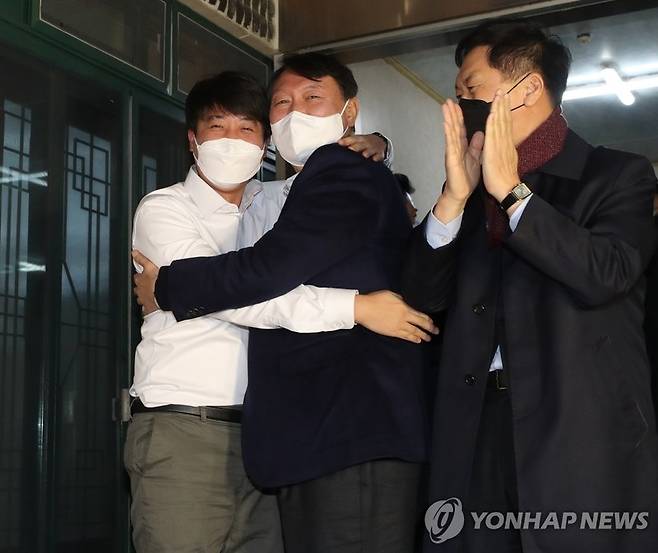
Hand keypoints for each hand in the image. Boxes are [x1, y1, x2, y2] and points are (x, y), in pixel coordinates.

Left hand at [132, 250, 159, 315]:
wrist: (164, 292)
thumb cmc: (158, 279)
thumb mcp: (149, 266)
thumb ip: (141, 259)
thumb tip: (133, 252)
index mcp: (141, 280)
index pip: (137, 278)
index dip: (139, 277)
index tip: (141, 277)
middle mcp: (140, 290)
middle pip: (137, 289)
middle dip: (140, 288)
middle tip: (145, 288)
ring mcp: (144, 299)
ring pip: (140, 299)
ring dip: (143, 298)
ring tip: (147, 298)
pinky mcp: (148, 307)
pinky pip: (146, 310)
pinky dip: (146, 310)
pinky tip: (148, 311)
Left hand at [338, 134, 387, 161]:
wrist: (380, 143)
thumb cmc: (366, 143)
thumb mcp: (358, 139)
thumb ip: (348, 141)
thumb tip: (338, 143)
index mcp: (360, 139)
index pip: (352, 139)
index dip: (346, 141)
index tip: (340, 143)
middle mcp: (367, 143)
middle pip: (360, 145)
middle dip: (356, 147)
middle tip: (350, 149)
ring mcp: (373, 149)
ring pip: (369, 150)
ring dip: (366, 153)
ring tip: (364, 155)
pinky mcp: (379, 155)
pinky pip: (378, 156)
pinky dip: (376, 158)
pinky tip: (373, 159)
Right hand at [354, 290, 438, 343]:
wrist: (365, 309)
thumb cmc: (375, 300)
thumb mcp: (391, 294)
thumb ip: (400, 299)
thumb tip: (404, 302)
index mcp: (404, 308)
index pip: (420, 315)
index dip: (428, 320)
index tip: (432, 322)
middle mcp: (403, 318)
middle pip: (420, 324)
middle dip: (429, 329)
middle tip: (436, 332)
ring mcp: (397, 326)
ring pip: (413, 332)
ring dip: (422, 335)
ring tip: (428, 338)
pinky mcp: (391, 332)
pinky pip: (405, 336)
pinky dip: (412, 338)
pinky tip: (417, 340)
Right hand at [434, 99, 482, 222]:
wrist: (461, 193)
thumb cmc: (466, 178)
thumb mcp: (475, 158)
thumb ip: (476, 145)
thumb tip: (480, 133)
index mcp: (462, 147)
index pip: (460, 128)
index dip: (459, 116)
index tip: (457, 104)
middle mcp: (455, 147)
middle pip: (453, 127)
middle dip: (451, 113)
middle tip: (448, 100)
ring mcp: (452, 153)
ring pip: (450, 132)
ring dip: (447, 119)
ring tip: (445, 107)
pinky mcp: (451, 159)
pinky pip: (450, 145)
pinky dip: (448, 134)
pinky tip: (446, 124)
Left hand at [482, 91, 519, 202]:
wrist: (507, 189)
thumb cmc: (504, 178)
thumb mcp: (504, 160)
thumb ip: (503, 150)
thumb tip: (504, 144)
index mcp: (505, 145)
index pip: (505, 125)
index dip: (504, 112)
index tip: (503, 100)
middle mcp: (505, 143)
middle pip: (504, 120)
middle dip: (503, 105)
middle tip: (502, 91)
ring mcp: (501, 146)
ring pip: (500, 124)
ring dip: (499, 109)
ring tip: (499, 95)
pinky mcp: (495, 151)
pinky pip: (494, 134)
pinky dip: (494, 123)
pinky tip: (493, 113)